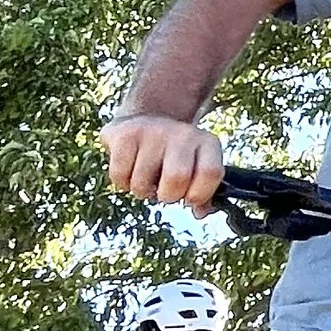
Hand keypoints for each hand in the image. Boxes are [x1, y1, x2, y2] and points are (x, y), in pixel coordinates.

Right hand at [104, 114, 227, 209]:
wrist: (145, 118)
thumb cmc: (174, 155)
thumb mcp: (196, 167)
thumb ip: (203, 193)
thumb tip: (200, 213)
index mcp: (207, 142)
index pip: (211, 173)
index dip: (199, 194)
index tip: (189, 197)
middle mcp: (183, 133)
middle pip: (176, 178)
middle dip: (167, 195)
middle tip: (163, 189)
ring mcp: (154, 131)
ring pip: (142, 182)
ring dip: (142, 191)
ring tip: (146, 177)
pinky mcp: (125, 134)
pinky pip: (119, 176)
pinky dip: (122, 183)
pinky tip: (129, 170)